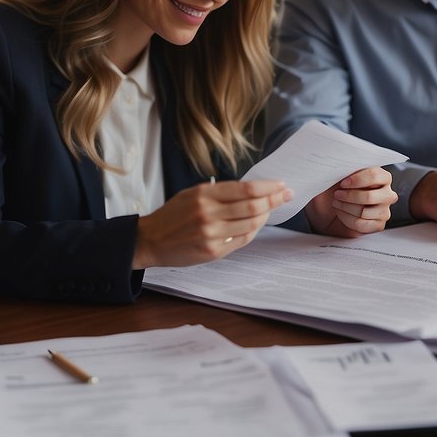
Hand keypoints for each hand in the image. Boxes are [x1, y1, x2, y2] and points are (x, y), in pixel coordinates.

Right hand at [133, 179, 292, 268]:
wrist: (150, 240)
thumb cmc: (173, 215)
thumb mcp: (192, 194)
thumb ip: (219, 192)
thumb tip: (252, 190)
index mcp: (204, 195)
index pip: (246, 189)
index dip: (268, 186)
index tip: (280, 184)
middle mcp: (209, 214)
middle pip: (253, 207)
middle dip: (274, 200)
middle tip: (286, 195)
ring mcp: (212, 234)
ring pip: (251, 224)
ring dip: (266, 216)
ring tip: (272, 209)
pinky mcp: (213, 251)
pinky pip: (242, 239)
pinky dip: (253, 231)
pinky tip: (258, 224)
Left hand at [304, 166, 396, 237]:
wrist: (331, 211)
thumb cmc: (337, 190)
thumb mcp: (337, 177)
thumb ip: (341, 169)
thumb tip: (335, 164)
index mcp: (382, 177)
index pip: (375, 175)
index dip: (357, 180)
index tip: (343, 183)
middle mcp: (387, 194)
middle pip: (369, 197)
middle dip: (348, 197)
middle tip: (337, 195)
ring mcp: (384, 211)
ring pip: (364, 212)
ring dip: (345, 207)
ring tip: (337, 203)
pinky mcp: (378, 225)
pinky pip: (361, 224)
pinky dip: (346, 218)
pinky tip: (341, 212)